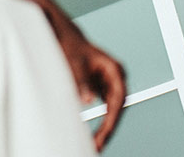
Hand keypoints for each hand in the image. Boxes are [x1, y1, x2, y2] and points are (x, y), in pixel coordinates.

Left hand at [58, 32, 126, 150]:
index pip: (118, 99)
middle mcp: (116, 78)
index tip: (104, 134)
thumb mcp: (75, 62)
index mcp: (115, 69)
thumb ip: (82, 80)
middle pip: (117, 108)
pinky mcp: (102, 90)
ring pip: (112, 112)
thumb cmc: (71, 47)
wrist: (65, 38)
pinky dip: (98, 122)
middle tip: (96, 146)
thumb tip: (88, 100)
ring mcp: (110, 85)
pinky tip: (91, 136)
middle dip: (108, 128)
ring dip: (104, 128)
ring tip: (94, 145)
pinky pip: (104, 110)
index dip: (112, 119)